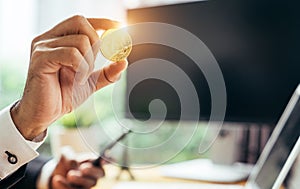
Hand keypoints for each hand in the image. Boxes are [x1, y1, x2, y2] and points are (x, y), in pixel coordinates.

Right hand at [10, 15, 127, 139]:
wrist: (45, 114)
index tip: (119, 27)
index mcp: (59, 40)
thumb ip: (107, 72)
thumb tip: (124, 61)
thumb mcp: (91, 82)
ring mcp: (43, 47)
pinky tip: (77, 79)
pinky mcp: (41, 58)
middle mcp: (49, 39)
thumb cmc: (63, 95)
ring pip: (80, 40)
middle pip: (80, 22)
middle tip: (92, 64)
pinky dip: (81, 67)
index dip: (102, 22)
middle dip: (96, 42)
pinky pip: (72, 54)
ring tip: (81, 77)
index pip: (81, 21)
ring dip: (89, 62)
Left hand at [50, 153, 104, 188]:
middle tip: (83, 168)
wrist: (56, 175)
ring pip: (89, 184)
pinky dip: (64, 186)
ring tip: (69, 174)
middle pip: (100, 174)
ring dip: (79, 179)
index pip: (105, 161)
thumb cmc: (66, 163)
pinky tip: (57, 180)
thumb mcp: (65, 155)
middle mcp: (94, 174)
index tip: (103, 160)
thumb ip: (69, 156)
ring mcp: (87, 185)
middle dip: (92, 171)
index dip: (107, 160)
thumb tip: (74, 164)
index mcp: (94, 162)